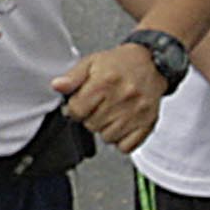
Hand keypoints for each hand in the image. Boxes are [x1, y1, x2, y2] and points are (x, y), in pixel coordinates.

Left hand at [52, 42, 166, 151]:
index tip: (81, 104)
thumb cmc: (121, 64)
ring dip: (106, 128)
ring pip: (107, 138)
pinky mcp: (147, 124)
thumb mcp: (92, 62)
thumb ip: (72, 77)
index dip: (75, 108)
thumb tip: (58, 86)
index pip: (77, 111)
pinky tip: (122, 124)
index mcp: (105, 82)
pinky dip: (121, 140)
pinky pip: (126, 146)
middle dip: (91, 117)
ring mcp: (135, 113)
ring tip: (112, 112)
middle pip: (91, 125)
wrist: (152, 63)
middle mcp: (121, 98)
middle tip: (100, 105)